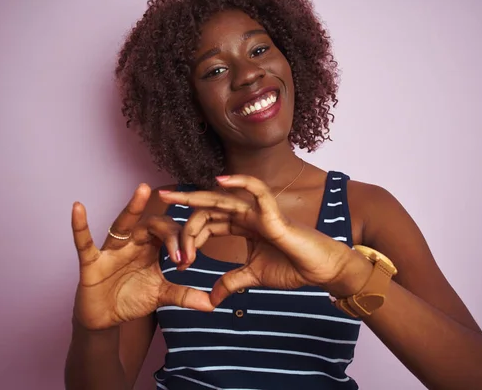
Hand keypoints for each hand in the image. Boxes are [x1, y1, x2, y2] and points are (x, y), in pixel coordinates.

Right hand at [71, 184, 213, 329]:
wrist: (106, 318)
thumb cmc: (132, 297)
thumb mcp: (161, 295)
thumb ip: (184, 295)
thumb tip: (211, 304)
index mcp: (151, 246)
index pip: (171, 234)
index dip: (182, 244)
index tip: (188, 263)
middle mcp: (132, 242)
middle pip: (153, 224)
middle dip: (169, 234)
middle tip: (180, 254)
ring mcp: (111, 249)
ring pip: (123, 224)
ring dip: (133, 207)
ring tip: (143, 188)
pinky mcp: (92, 261)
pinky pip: (85, 242)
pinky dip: (80, 226)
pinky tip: (78, 207)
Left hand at [159, 175, 369, 305]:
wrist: (321, 271)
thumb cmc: (293, 268)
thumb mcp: (254, 276)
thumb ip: (232, 282)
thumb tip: (212, 298)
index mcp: (243, 228)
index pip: (210, 224)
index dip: (190, 236)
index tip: (176, 258)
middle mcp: (248, 216)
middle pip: (210, 208)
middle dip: (185, 204)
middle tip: (160, 203)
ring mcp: (260, 212)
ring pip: (224, 200)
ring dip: (198, 198)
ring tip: (174, 196)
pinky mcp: (274, 214)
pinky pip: (257, 191)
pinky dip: (240, 183)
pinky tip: (219, 181)